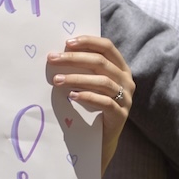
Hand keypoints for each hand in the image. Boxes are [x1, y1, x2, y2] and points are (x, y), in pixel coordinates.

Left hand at [47, 36, 133, 165]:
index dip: (89, 42)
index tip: (67, 42)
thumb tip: (59, 53)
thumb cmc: (93, 105)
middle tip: (52, 58)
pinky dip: (87, 97)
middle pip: (101, 63)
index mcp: (121, 68)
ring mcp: (126, 98)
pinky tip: (71, 96)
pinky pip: (106, 102)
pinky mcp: (121, 114)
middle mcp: (126, 81)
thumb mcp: (90, 83)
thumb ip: (83, 68)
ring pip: (102, 82)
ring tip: (57, 79)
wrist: (102, 136)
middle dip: (75, 58)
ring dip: (77, 78)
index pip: (108, 47)